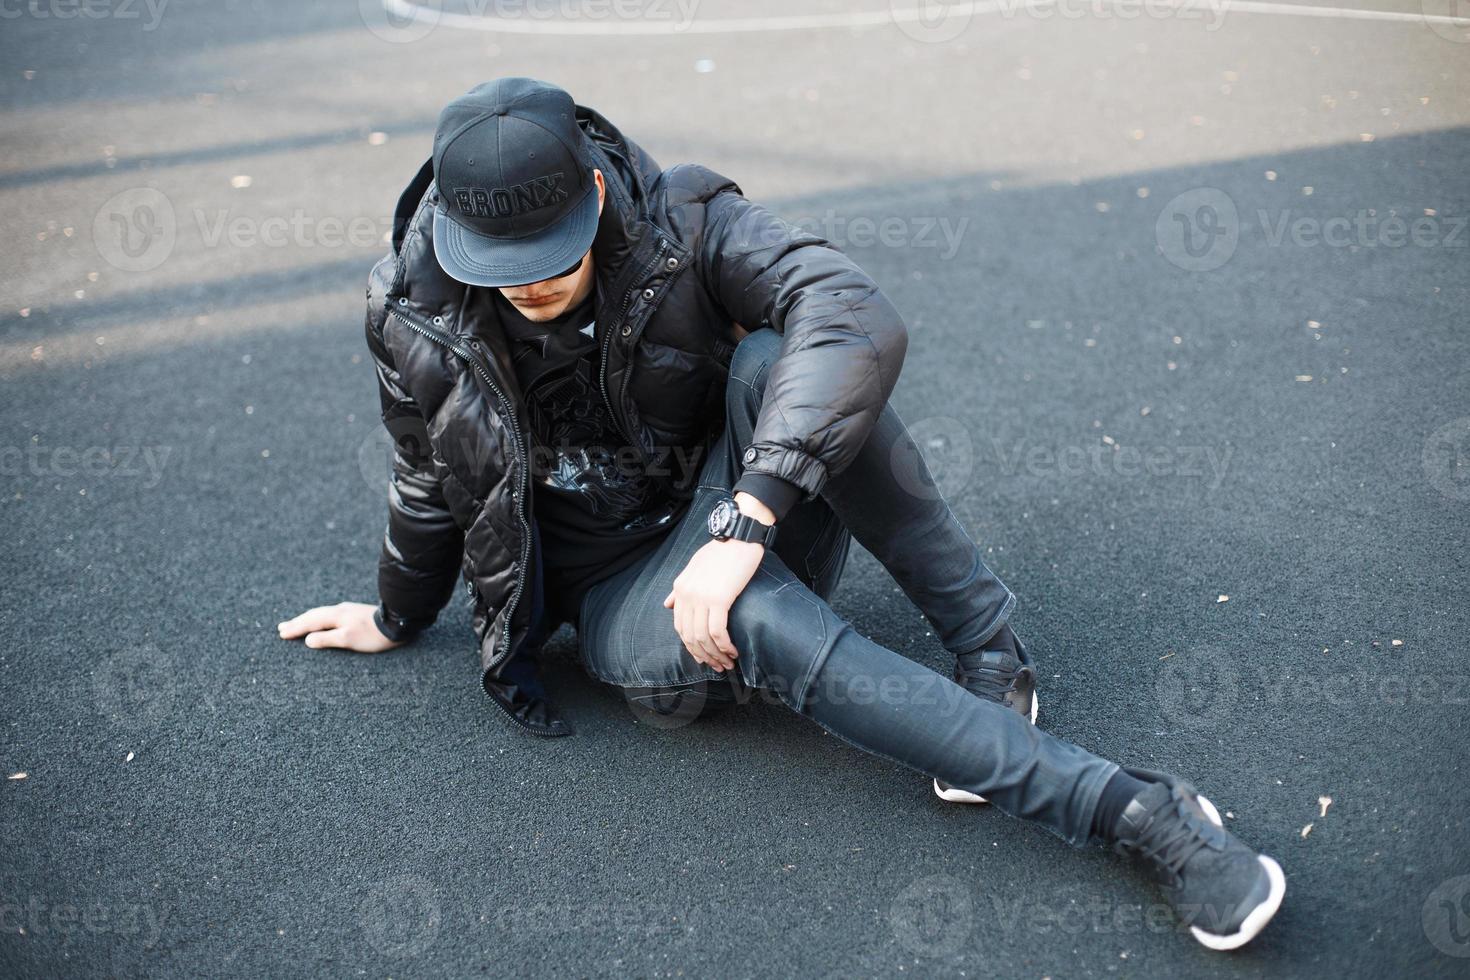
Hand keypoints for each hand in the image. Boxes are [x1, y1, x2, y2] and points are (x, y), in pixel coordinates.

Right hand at [277, 602, 404, 653]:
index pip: (309, 622)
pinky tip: (321, 620)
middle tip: (281, 628)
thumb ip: (328, 639)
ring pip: (321, 613)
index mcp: (335, 616)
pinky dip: (319, 618)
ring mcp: (347, 610)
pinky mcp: (354, 612)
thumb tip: (308, 640)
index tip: (281, 634)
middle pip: (313, 616)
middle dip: (297, 622)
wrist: (397, 622)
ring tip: (296, 623)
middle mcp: (339, 610)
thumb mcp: (348, 639)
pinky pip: (329, 614)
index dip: (295, 628)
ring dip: (307, 619)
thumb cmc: (373, 635)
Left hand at [663, 538, 762, 671]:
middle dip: (703, 656)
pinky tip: (733, 651)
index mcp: (680, 587)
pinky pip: (717, 632)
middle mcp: (687, 594)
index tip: (703, 657)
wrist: (738, 536)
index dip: (691, 646)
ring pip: (703, 638)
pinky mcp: (719, 599)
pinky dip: (724, 646)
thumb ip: (680, 588)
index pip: (680, 626)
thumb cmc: (721, 550)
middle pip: (689, 636)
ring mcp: (701, 597)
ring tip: (727, 663)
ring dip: (716, 655)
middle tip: (717, 666)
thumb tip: (667, 605)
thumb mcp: (694, 566)